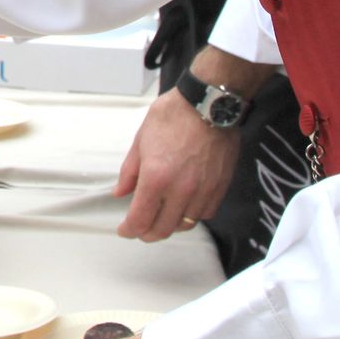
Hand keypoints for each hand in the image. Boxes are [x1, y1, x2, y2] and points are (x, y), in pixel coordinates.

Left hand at [115, 88, 240, 240]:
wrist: (208, 104)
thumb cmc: (173, 116)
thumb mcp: (141, 141)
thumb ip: (130, 172)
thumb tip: (120, 193)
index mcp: (155, 179)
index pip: (140, 220)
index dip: (129, 230)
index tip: (125, 230)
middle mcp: (180, 191)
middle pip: (162, 229)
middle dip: (147, 233)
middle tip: (140, 228)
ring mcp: (202, 191)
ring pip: (185, 225)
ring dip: (170, 225)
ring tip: (161, 217)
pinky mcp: (219, 187)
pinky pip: (205, 213)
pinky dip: (192, 215)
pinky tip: (184, 207)